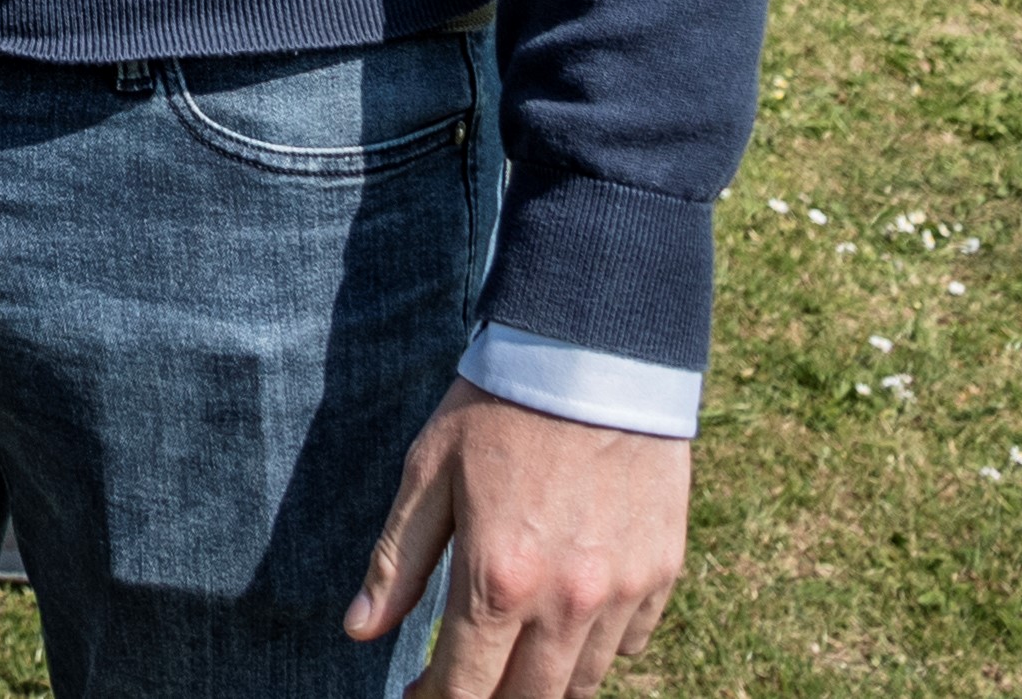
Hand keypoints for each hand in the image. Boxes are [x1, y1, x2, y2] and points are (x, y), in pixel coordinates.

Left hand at [346, 381, 688, 696]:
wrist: (593, 357)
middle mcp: (567, 601)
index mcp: (497, 579)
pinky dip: (597, 646)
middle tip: (461, 682)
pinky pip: (630, 644)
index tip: (416, 697)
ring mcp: (622, 593)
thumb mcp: (427, 475)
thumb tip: (359, 630)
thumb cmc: (496, 410)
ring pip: (584, 683)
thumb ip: (397, 562)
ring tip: (511, 657)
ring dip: (543, 682)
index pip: (465, 687)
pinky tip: (568, 619)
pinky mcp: (662, 575)